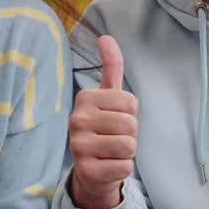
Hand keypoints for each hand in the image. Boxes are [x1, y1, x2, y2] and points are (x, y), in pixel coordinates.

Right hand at [68, 35, 137, 208]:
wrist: (92, 171)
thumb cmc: (104, 129)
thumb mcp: (107, 97)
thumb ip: (111, 67)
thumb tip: (106, 36)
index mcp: (84, 99)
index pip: (131, 102)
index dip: (130, 113)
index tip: (114, 118)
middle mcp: (76, 121)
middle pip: (131, 124)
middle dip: (130, 134)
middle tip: (113, 137)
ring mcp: (78, 147)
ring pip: (129, 146)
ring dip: (126, 152)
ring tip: (111, 152)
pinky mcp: (86, 172)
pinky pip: (124, 167)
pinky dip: (122, 169)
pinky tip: (108, 166)